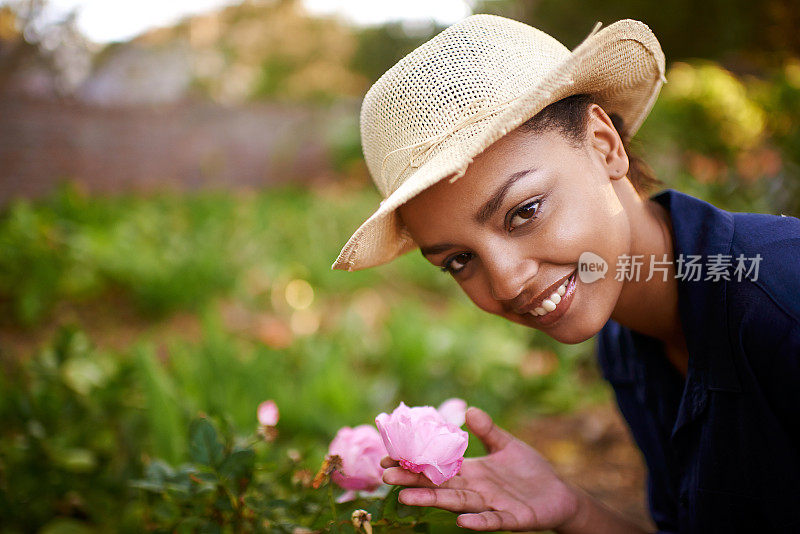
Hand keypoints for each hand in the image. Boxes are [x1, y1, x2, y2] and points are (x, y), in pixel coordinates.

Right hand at [380, 406, 580, 531]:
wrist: (559, 493)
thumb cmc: (530, 470)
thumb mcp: (507, 445)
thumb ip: (488, 430)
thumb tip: (468, 410)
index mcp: (472, 471)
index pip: (437, 467)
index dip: (414, 463)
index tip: (387, 458)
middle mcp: (476, 489)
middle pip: (439, 485)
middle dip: (412, 481)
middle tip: (385, 476)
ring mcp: (492, 505)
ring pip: (458, 503)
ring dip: (433, 501)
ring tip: (407, 498)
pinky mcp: (512, 519)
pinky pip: (493, 521)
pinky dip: (478, 522)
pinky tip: (462, 521)